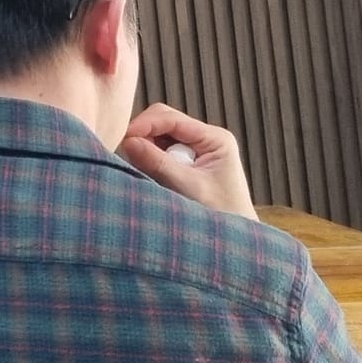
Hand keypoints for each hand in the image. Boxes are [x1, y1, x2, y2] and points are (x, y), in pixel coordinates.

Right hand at [120, 103, 257, 220]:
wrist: (236, 244)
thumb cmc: (222, 217)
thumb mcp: (190, 189)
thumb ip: (159, 163)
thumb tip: (127, 142)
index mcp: (215, 139)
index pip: (170, 118)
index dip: (144, 125)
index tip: (124, 138)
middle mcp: (205, 138)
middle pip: (161, 122)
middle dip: (143, 137)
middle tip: (129, 157)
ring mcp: (195, 149)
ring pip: (157, 137)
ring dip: (146, 151)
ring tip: (146, 173)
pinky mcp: (186, 162)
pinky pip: (159, 151)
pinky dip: (150, 161)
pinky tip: (153, 178)